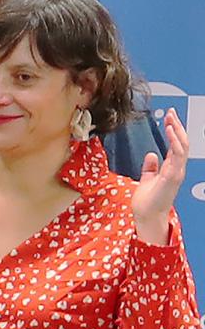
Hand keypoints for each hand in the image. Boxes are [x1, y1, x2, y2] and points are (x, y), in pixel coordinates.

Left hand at [131, 109, 188, 244]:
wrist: (146, 216)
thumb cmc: (147, 201)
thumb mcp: (148, 179)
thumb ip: (150, 167)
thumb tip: (151, 155)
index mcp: (171, 168)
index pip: (176, 145)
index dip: (174, 131)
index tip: (168, 117)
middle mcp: (177, 169)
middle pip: (182, 143)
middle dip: (177, 126)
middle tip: (171, 112)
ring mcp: (176, 172)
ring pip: (182, 147)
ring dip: (177, 131)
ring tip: (171, 118)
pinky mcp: (172, 176)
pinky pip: (177, 155)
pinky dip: (175, 141)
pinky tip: (170, 130)